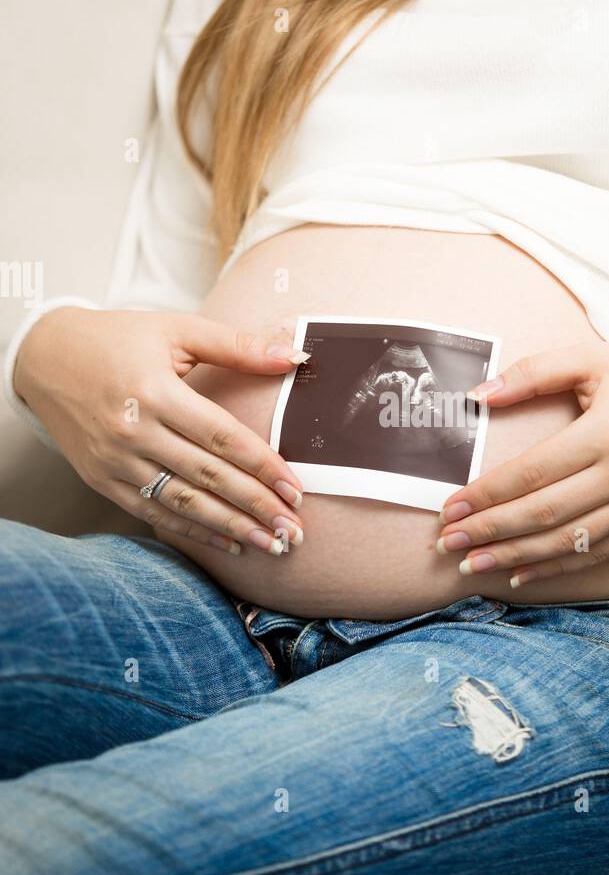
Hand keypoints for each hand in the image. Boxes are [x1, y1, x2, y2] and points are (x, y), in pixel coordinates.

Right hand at [15, 307, 308, 555]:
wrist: (46, 358)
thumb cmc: (119, 339)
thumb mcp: (177, 329)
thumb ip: (237, 345)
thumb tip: (296, 356)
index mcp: (155, 391)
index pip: (221, 437)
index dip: (263, 466)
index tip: (295, 490)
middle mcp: (134, 431)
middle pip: (208, 476)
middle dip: (256, 507)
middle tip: (294, 530)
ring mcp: (116, 460)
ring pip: (184, 502)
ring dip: (232, 528)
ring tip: (272, 545)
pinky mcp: (103, 480)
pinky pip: (154, 514)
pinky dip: (193, 531)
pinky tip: (229, 544)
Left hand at [436, 340, 608, 586]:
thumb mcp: (596, 360)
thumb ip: (534, 373)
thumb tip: (478, 395)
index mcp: (606, 434)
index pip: (532, 473)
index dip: (486, 493)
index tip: (449, 506)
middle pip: (542, 513)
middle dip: (488, 531)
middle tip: (446, 543)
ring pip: (565, 542)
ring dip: (513, 557)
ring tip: (471, 564)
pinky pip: (595, 555)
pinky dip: (555, 569)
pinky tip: (519, 575)